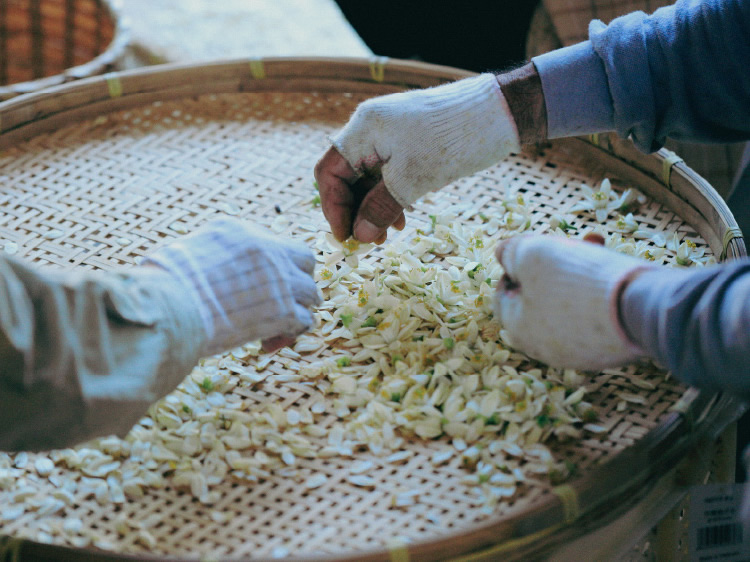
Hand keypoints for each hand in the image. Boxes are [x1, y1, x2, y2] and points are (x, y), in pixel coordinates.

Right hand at [144, 218, 319, 354]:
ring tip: (273, 326)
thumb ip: (205, 254)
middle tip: (279, 300)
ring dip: (296, 309)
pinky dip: (290, 334)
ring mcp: (280, 280)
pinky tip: (266, 343)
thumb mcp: (182, 250)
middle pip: (304, 259)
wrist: (169, 306)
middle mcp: (267, 249)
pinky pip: (305, 321)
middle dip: (296, 279)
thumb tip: (200, 267)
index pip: (272, 243)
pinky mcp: (285, 310)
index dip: (269, 266)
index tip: (254, 286)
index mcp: (239, 230)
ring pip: (310, 292)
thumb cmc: (162, 283)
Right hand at [315, 73, 519, 242]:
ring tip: (388, 236)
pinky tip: (402, 218)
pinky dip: (390, 195)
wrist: (503, 112)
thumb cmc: (455, 140)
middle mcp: (371, 127)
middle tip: (368, 242)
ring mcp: (391, 131)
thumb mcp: (413, 180)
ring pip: (368, 176)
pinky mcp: (410, 138)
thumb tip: (359, 237)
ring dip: (373, 207)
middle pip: (346, 175)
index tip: (346, 238)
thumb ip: (380, 208)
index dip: (333, 208)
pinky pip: (388, 170)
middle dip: (354, 210)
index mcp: (363, 129)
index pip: (328, 172)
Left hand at [493, 234, 652, 370]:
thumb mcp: (533, 253)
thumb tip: (502, 254)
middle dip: (554, 264)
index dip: (515, 264)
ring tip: (597, 247)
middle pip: (540, 297)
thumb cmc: (577, 279)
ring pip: (570, 304)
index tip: (535, 246)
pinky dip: (600, 295)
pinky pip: (596, 318)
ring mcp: (580, 354)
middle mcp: (545, 349)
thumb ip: (511, 252)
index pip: (504, 294)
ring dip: (579, 275)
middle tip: (573, 241)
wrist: (643, 308)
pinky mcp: (610, 353)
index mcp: (518, 330)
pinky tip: (615, 275)